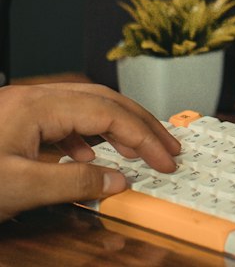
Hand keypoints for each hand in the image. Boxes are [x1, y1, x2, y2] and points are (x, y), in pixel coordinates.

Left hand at [0, 82, 180, 220]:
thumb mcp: (21, 189)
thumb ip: (74, 184)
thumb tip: (117, 181)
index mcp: (37, 106)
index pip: (108, 113)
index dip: (142, 136)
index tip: (164, 159)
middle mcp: (33, 98)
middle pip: (103, 101)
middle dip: (139, 124)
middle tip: (166, 147)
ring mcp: (23, 107)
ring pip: (85, 107)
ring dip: (115, 127)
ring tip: (136, 150)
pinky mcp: (15, 122)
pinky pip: (64, 119)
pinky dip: (86, 135)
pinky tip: (88, 154)